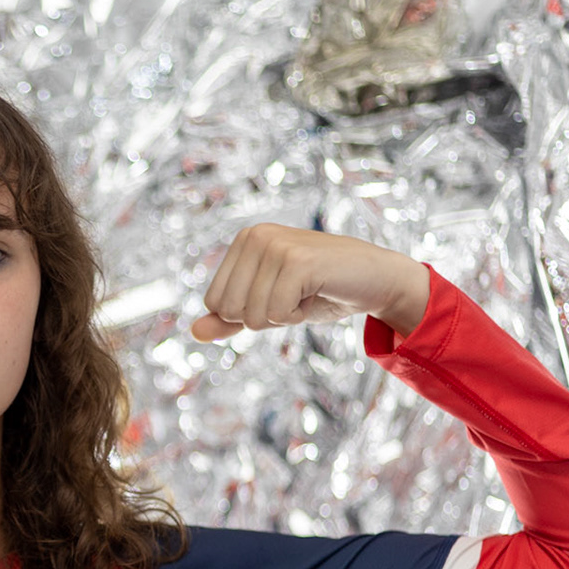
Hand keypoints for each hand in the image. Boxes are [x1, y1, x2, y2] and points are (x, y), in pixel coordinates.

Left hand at [188, 224, 430, 341]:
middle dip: (264, 316)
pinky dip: (298, 316)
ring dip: (284, 316)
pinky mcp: (297, 261)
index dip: (248, 313)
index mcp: (243, 241)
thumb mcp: (268, 306)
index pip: (215, 303)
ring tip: (307, 292)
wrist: (374, 279)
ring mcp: (276, 245)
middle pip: (229, 310)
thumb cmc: (320, 290)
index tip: (280, 294)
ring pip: (253, 316)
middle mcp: (255, 236)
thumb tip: (195, 332)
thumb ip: (230, 319)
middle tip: (295, 295)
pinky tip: (317, 293)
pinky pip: (276, 315)